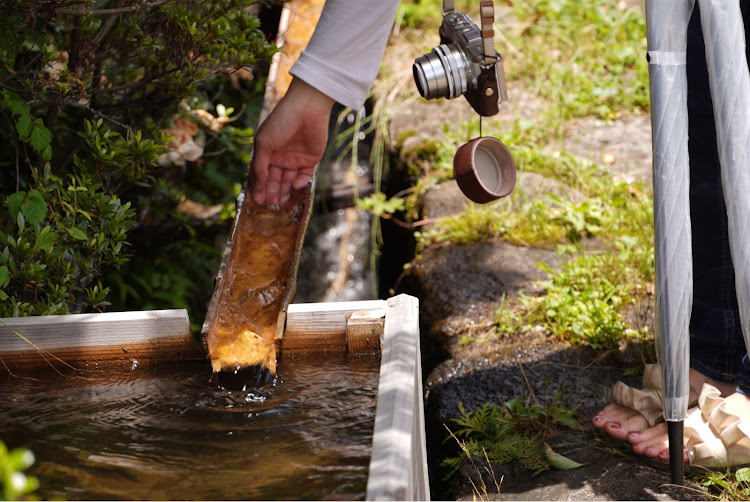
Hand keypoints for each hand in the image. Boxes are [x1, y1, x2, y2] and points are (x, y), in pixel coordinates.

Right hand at [250, 77, 334, 204]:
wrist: (306, 108)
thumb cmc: (281, 122)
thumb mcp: (264, 144)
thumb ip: (260, 167)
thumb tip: (256, 187)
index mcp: (267, 152)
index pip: (262, 174)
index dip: (259, 187)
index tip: (258, 200)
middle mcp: (281, 157)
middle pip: (275, 180)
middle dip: (272, 192)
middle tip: (271, 205)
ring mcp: (296, 159)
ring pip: (289, 181)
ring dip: (285, 191)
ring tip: (281, 202)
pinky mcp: (311, 159)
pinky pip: (304, 176)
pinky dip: (300, 182)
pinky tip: (295, 185)